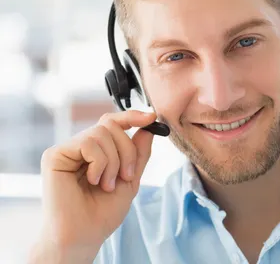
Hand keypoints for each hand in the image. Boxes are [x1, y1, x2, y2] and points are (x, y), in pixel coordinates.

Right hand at [30, 110, 157, 262]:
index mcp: (97, 150)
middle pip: (111, 124)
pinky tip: (93, 181)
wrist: (84, 235)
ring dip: (114, 160)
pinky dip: (99, 162)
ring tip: (107, 184)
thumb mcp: (131, 179)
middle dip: (127, 150)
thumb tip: (148, 126)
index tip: (152, 117)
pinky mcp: (54, 155)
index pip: (113, 122)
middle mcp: (81, 146)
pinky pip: (88, 142)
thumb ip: (139, 153)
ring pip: (102, 132)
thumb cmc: (103, 212)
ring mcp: (67, 149)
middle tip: (126, 176)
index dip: (132, 116)